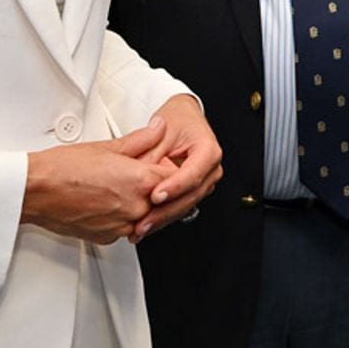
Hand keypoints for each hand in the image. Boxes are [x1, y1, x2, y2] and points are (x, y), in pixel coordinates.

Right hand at [23, 121, 174, 244]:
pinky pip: (125, 226)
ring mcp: (122, 226)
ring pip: (144, 215)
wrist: (36, 191)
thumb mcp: (107, 146)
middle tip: (134, 174)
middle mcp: (135, 207)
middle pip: (162, 199)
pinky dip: (121, 216)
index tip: (158, 163)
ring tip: (115, 187)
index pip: (173, 178)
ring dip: (138, 203)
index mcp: (140, 181)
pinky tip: (106, 201)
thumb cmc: (64, 168)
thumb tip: (158, 128)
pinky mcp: (108, 237)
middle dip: (153, 187)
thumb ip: (141, 139)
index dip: (166, 168)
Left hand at [128, 95, 223, 240]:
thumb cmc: (177, 120)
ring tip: (140, 228)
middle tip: (144, 222)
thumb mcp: (161, 131)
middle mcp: (211, 169)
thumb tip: (138, 177)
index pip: (193, 174)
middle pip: (190, 195)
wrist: (184, 118)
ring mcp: (204, 181)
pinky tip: (146, 225)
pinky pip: (180, 205)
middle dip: (165, 212)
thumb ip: (150, 154)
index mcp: (208, 150)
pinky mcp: (193, 190)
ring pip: (185, 205)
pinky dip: (163, 216)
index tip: (155, 196)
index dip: (174, 187)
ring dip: (163, 219)